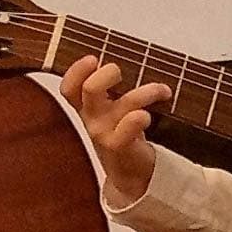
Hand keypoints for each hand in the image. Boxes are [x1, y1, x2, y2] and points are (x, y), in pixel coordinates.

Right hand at [60, 55, 169, 204]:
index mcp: (87, 108)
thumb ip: (113, 90)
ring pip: (122, 103)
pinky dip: (139, 116)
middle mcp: (92, 119)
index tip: (92, 58)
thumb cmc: (124, 135)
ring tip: (162, 90)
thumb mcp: (112, 111)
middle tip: (123, 72)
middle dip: (108, 73)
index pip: (70, 87)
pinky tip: (149, 114)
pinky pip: (127, 126)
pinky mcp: (119, 146)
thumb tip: (134, 57)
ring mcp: (104, 133)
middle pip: (90, 89)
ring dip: (146, 92)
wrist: (130, 174)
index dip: (76, 70)